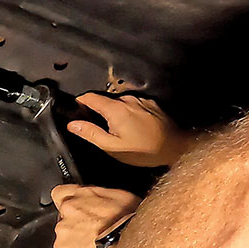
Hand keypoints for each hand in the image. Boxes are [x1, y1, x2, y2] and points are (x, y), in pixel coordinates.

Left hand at [51, 184, 140, 247]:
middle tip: (97, 233)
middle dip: (77, 227)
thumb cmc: (130, 224)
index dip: (70, 201)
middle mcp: (65, 218)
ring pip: (67, 242)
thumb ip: (101, 196)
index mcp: (77, 199)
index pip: (60, 193)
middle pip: (64, 221)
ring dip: (79, 245)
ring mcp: (64, 240)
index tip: (78, 208)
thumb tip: (99, 198)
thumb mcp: (121, 197)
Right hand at [68, 93, 189, 167]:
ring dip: (114, 111)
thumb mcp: (113, 147)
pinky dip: (128, 111)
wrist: (176, 147)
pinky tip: (132, 126)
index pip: (90, 96)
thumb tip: (72, 124)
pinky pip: (133, 104)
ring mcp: (140, 100)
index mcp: (115, 109)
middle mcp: (127, 99)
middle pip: (105, 99)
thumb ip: (91, 134)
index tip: (76, 110)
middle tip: (97, 126)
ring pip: (119, 102)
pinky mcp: (151, 103)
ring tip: (116, 128)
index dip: (80, 102)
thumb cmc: (143, 151)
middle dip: (97, 109)